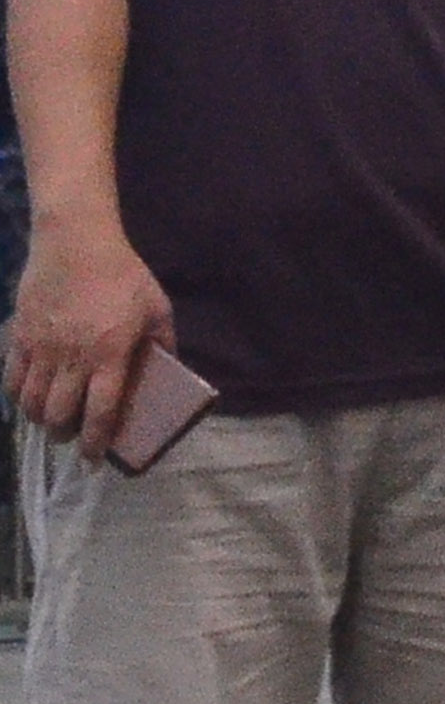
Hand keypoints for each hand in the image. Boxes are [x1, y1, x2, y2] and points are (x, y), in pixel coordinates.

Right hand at [7, 228, 176, 460]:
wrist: (75, 242)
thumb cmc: (123, 275)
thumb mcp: (156, 307)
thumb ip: (163, 342)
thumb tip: (170, 370)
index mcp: (109, 353)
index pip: (100, 411)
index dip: (97, 442)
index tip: (95, 460)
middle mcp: (71, 358)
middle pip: (59, 415)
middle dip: (65, 435)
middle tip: (72, 437)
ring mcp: (41, 348)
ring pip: (31, 403)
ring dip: (41, 420)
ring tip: (52, 420)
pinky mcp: (19, 338)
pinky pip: (11, 380)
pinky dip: (18, 397)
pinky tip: (29, 398)